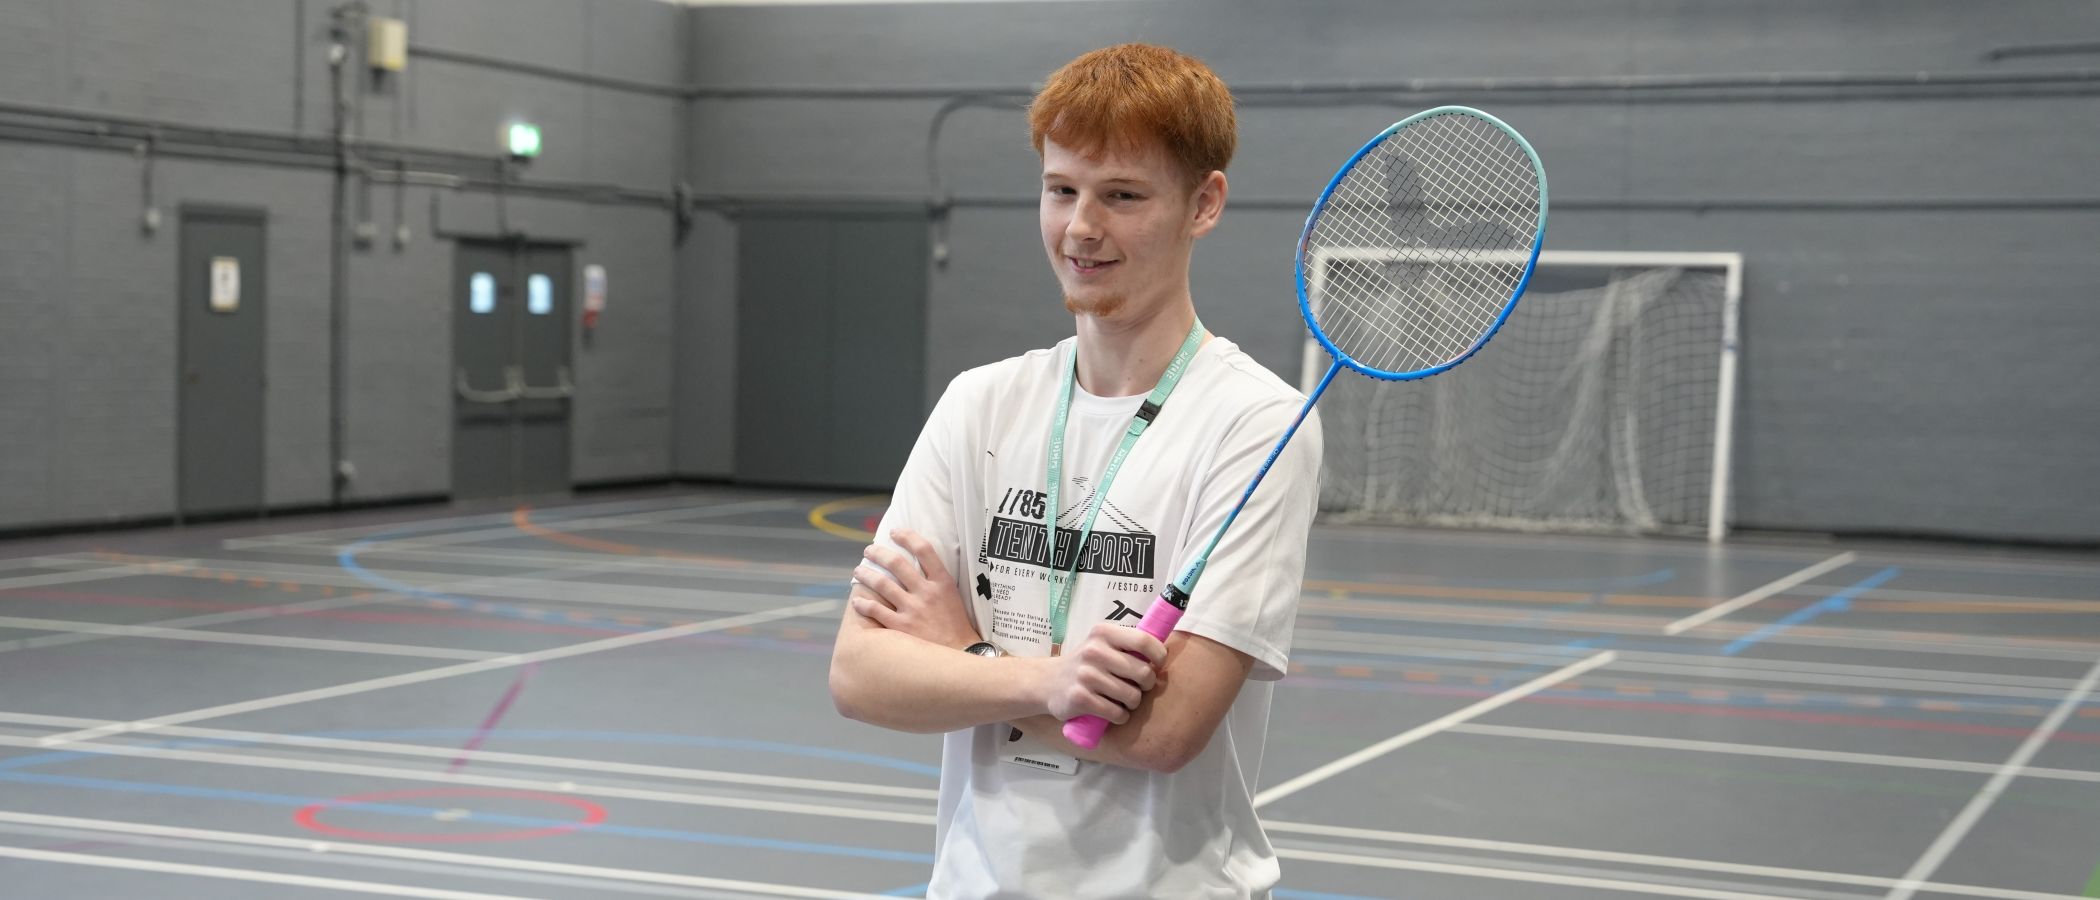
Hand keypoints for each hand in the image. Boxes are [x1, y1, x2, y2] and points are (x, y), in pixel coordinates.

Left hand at [849, 528, 980, 649]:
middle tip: (869, 550)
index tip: (896, 532)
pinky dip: (863, 604)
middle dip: (879, 553)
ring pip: (882, 584)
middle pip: (897, 563)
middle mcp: (926, 592)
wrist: (959, 655)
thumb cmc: (957, 627)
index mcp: (943, 583)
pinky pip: (876, 612)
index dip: (908, 537)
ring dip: (866, 575)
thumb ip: (938, 581)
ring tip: (858, 571)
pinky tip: (857, 601)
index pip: (924, 550)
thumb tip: (921, 566)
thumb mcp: (954, 597)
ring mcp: (912, 610)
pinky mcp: (901, 628)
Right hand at [1040, 622, 1165, 724]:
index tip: (1157, 663)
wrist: (1048, 682)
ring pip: (1132, 696)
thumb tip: (1164, 652)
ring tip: (1122, 700)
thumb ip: (1128, 645)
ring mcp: (1086, 675)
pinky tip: (1112, 712)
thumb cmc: (1086, 664)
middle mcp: (1094, 651)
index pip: (1144, 641)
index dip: (1158, 655)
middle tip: (1138, 686)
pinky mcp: (1080, 698)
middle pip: (1143, 672)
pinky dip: (1120, 716)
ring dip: (1132, 703)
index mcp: (1103, 633)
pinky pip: (1117, 713)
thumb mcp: (1102, 644)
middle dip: (1146, 684)